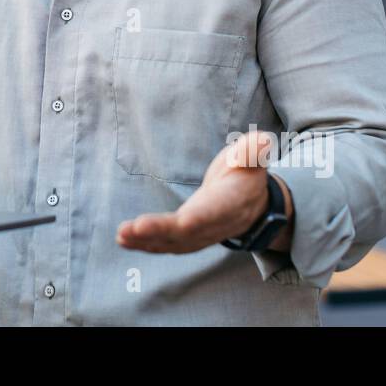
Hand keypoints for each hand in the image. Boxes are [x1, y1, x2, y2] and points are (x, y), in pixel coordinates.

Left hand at [116, 129, 293, 253]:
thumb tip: (263, 141)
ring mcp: (201, 235)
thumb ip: (252, 151)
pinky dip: (144, 244)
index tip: (180, 222)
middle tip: (131, 228)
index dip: (196, 220)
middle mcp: (215, 224)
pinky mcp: (187, 238)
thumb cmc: (246, 172)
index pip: (213, 214)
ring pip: (172, 242)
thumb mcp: (252, 157)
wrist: (251, 203)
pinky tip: (123, 240)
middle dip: (159, 232)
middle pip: (186, 233)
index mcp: (232, 203)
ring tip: (121, 235)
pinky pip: (166, 244)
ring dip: (145, 241)